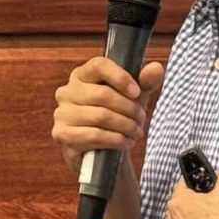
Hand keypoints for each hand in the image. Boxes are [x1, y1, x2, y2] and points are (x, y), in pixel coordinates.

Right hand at [52, 58, 164, 174]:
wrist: (105, 153)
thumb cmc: (117, 117)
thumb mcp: (134, 98)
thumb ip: (145, 82)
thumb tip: (156, 68)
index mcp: (82, 75)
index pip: (99, 65)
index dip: (121, 77)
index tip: (137, 92)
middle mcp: (67, 91)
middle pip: (102, 94)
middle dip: (129, 109)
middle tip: (141, 119)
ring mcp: (61, 113)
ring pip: (100, 116)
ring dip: (125, 126)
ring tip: (136, 133)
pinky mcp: (62, 134)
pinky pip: (94, 135)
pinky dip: (116, 140)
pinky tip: (126, 143)